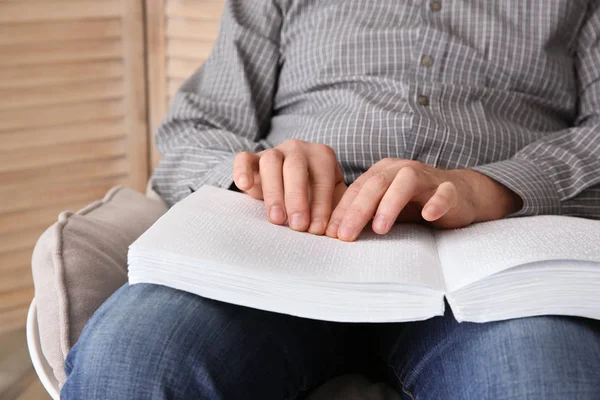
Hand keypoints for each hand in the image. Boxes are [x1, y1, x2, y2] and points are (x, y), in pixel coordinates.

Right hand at [233, 140, 344, 233]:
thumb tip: (339, 232)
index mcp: (321, 156)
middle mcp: (298, 149)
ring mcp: (274, 151)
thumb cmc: (315, 195)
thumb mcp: (331, 200)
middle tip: (298, 226)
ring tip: (277, 219)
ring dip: (274, 192)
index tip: (317, 229)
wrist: (291, 183)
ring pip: (270, 162)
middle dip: (297, 199)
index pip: (322, 178)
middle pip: (296, 168)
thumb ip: (337, 211)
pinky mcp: (252, 159)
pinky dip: (242, 170)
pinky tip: (244, 186)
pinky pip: (244, 158)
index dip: (321, 205)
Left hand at [325, 159, 521, 240]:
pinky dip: (436, 202)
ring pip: (406, 182)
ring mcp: (426, 178)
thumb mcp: (383, 209)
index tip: (328, 234)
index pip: (356, 190)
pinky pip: (443, 193)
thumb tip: (331, 233)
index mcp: (382, 172)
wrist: (458, 196)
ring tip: (380, 228)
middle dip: (358, 211)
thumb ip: (362, 215)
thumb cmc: (413, 204)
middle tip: (345, 235)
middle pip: (376, 184)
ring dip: (391, 204)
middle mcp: (401, 170)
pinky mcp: (450, 190)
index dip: (341, 211)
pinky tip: (428, 215)